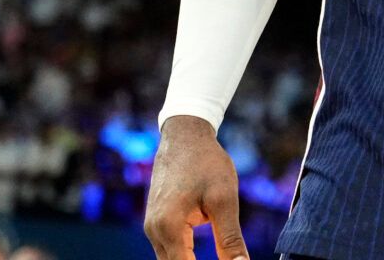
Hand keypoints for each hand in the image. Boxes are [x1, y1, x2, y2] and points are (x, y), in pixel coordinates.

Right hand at [144, 116, 247, 259]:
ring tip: (222, 258)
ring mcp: (152, 227)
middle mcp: (154, 231)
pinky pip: (170, 250)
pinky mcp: (157, 223)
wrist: (184, 135)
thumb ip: (230, 239)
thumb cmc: (206, 163)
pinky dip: (186, 257)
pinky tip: (203, 256)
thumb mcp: (224, 200)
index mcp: (168, 227)